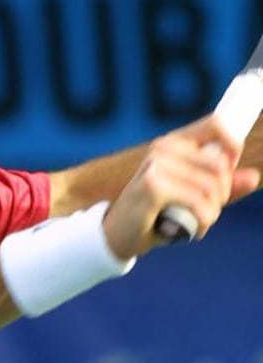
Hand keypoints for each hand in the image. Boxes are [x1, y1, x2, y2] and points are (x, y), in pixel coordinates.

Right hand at [102, 114, 260, 258]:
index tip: (226, 177)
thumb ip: (221, 187)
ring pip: (213, 187)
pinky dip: (203, 223)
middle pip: (221, 166)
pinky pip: (199, 203)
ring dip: (212, 213)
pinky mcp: (152, 186)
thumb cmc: (153, 216)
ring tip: (198, 224)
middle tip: (207, 213)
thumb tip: (254, 177)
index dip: (233, 148)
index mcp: (172, 143)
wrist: (115, 237)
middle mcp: (163, 149)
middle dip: (222, 196)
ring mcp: (156, 165)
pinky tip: (191, 231)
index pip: (217, 125)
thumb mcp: (191, 199)